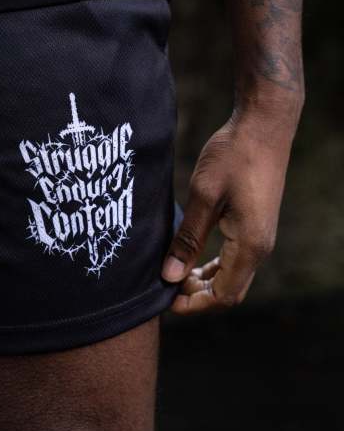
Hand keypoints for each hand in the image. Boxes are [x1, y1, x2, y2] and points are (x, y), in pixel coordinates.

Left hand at [161, 109, 294, 313]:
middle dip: (198, 296)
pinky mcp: (256, 225)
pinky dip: (213, 265)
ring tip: (175, 271)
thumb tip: (169, 276)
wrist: (264, 126)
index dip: (193, 304)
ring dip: (204, 280)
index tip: (165, 298)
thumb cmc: (234, 155)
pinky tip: (192, 255)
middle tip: (167, 283)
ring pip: (233, 276)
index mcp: (250, 245)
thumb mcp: (204, 196)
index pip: (223, 296)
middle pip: (230, 291)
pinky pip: (235, 258)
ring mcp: (261, 237)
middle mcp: (260, 247)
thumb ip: (187, 239)